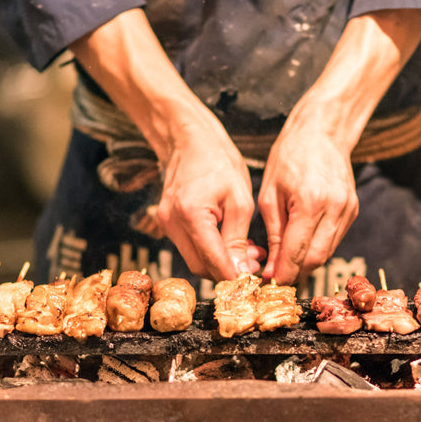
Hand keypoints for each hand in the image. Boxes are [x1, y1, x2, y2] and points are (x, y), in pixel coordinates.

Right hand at [157, 110, 255, 280]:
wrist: (190, 140)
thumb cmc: (218, 161)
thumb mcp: (240, 200)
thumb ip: (238, 239)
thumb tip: (240, 272)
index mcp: (191, 214)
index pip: (212, 261)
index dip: (234, 277)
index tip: (253, 281)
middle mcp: (172, 222)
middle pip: (200, 267)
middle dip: (227, 271)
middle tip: (254, 263)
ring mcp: (166, 223)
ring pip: (194, 260)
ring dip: (219, 262)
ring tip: (246, 250)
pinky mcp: (167, 223)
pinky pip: (189, 247)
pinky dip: (210, 250)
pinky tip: (229, 240)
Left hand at [258, 106, 358, 284]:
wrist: (322, 131)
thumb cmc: (290, 156)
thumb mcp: (269, 193)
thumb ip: (273, 233)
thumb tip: (272, 267)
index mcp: (310, 201)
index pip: (297, 252)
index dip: (283, 272)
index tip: (269, 283)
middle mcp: (334, 208)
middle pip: (316, 258)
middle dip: (296, 273)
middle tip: (276, 278)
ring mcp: (348, 210)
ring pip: (327, 253)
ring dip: (307, 263)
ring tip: (286, 263)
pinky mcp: (353, 210)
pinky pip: (334, 240)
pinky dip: (318, 248)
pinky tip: (302, 246)